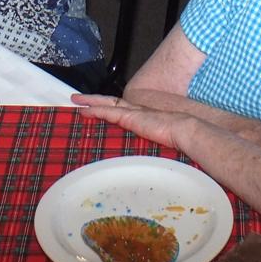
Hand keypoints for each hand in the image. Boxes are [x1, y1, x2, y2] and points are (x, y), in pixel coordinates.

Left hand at [73, 94, 192, 150]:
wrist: (184, 131)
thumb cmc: (177, 139)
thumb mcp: (160, 141)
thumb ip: (150, 145)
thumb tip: (145, 162)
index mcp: (143, 116)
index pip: (121, 109)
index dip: (108, 107)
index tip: (97, 108)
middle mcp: (136, 111)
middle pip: (110, 101)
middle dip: (94, 99)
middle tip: (78, 99)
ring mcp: (132, 112)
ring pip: (106, 103)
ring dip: (90, 101)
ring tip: (76, 100)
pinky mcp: (130, 116)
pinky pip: (108, 111)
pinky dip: (95, 110)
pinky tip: (84, 110)